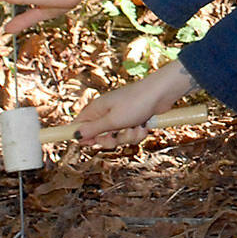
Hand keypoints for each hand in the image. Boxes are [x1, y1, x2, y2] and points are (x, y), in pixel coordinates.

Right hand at [67, 62, 194, 149]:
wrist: (161, 93)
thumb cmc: (136, 103)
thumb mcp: (112, 120)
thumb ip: (93, 129)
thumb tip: (74, 135)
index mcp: (96, 109)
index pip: (79, 125)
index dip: (83, 137)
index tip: (92, 143)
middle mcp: (106, 113)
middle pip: (99, 136)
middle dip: (111, 140)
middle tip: (118, 135)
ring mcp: (121, 117)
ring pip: (117, 138)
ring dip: (128, 137)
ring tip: (135, 127)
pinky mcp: (133, 120)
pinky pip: (130, 135)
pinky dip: (137, 133)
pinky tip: (144, 126)